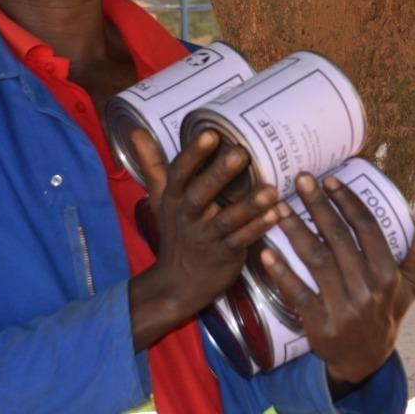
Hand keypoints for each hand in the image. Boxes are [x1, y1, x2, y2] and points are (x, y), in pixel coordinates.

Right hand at [127, 128, 278, 349]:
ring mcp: (205, 238)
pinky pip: (241, 241)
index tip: (210, 133)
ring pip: (226, 220)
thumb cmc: (174, 231)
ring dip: (249, 205)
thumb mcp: (159, 198)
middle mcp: (187, 217)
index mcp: (173, 199)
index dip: (193, 154)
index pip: (179, 173)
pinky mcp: (224, 255)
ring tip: (270, 189)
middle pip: (201, 194)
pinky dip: (258, 228)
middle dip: (219, 174)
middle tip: (241, 152)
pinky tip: (276, 214)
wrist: (176, 284)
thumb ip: (153, 164)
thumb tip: (137, 129)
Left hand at [259, 172, 414, 385]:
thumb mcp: (410, 286)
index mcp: (388, 274)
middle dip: (318, 206)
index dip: (348, 202)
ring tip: (279, 207)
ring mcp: (343, 308)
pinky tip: (266, 252)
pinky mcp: (320, 325)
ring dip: (296, 231)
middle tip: (301, 179)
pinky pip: (298, 293)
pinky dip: (281, 272)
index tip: (329, 180)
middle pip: (339, 239)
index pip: (367, 229)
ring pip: (317, 261)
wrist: (366, 360)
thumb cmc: (387, 312)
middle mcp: (368, 289)